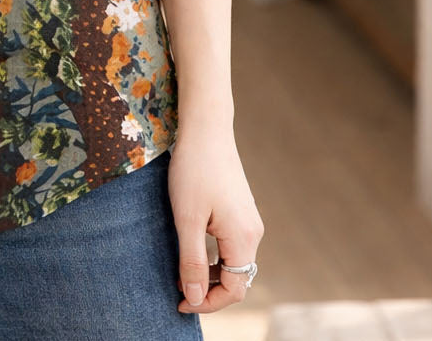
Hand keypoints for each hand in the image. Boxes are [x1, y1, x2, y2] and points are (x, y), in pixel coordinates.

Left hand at [167, 126, 263, 315]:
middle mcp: (253, 232)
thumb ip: (192, 262)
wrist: (206, 128)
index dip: (207, 303)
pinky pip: (232, 245)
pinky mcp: (241, 210)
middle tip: (178, 290)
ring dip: (211, 274)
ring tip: (182, 272)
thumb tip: (195, 298)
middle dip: (209, 291)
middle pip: (237, 279)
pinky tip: (193, 249)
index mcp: (243, 238)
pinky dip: (214, 257)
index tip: (180, 302)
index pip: (234, 289)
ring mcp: (249, 220)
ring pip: (234, 262)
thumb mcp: (187, 219)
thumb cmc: (194, 170)